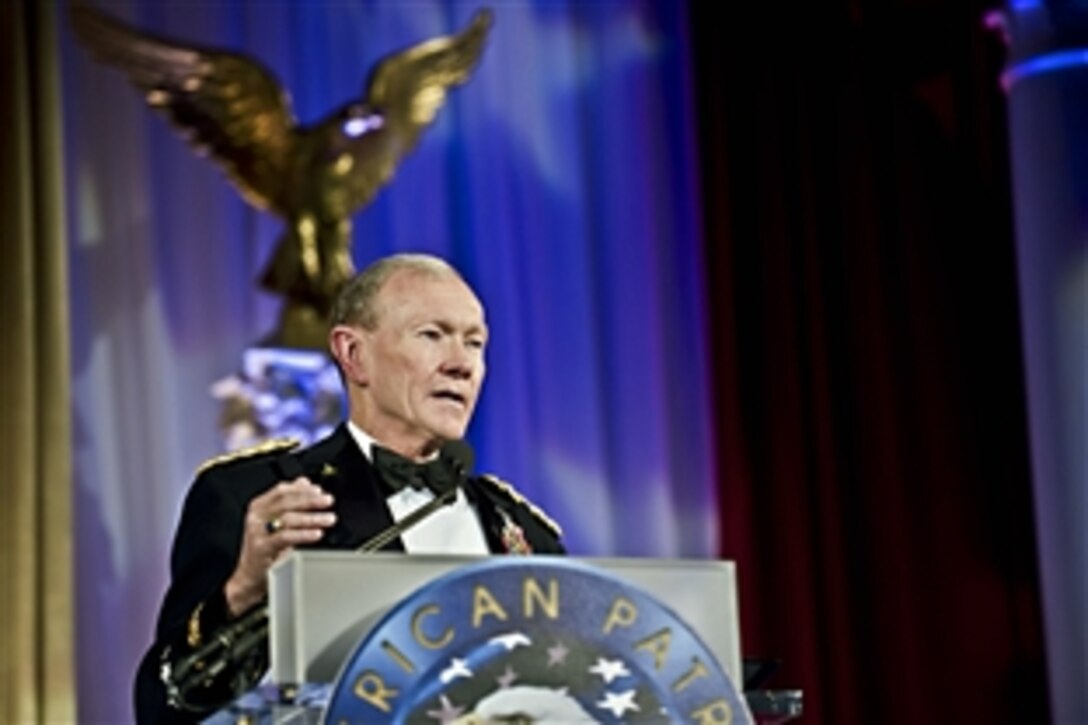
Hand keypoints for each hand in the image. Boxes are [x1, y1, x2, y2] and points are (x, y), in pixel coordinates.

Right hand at [224, 478, 335, 615]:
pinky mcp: (262, 548)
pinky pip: (286, 537)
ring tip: (329, 519)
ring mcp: (257, 532)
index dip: (302, 489)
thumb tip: (304, 482)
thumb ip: (290, 502)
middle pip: (286, 502)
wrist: (249, 578)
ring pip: (288, 518)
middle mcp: (256, 516)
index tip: (319, 491)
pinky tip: (317, 534)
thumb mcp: (276, 522)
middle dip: (310, 500)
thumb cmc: (265, 549)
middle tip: (328, 501)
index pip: (281, 491)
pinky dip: (304, 534)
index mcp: (259, 506)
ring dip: (312, 517)